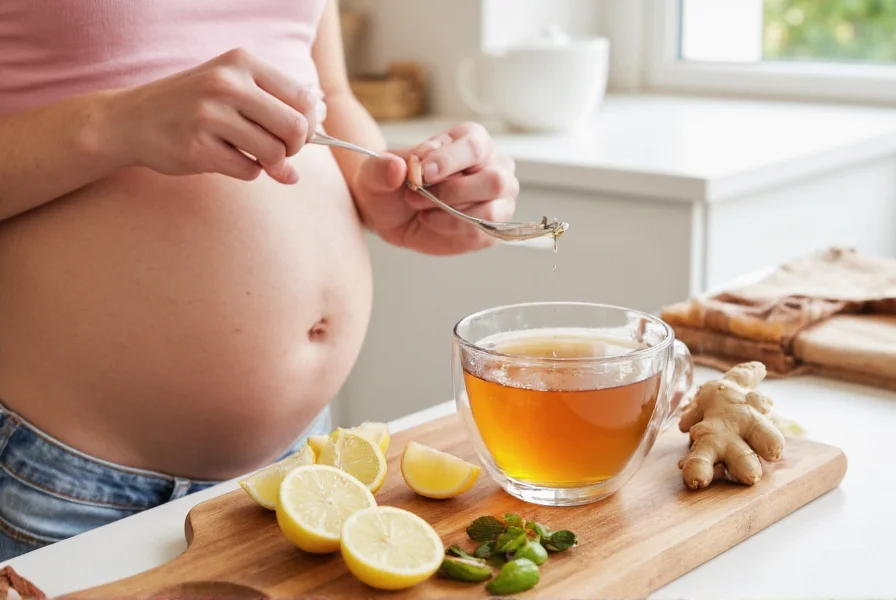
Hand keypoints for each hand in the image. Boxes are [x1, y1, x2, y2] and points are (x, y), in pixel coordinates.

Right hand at [108, 48, 320, 183]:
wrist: (131, 119)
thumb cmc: (193, 105)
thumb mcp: (233, 90)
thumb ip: (276, 110)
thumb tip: (319, 139)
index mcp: (242, 63)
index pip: (304, 99)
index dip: (308, 124)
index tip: (295, 134)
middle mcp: (227, 84)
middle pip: (295, 128)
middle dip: (294, 148)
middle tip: (278, 151)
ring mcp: (210, 115)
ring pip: (274, 154)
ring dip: (270, 163)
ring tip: (251, 155)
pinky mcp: (198, 148)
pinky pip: (248, 171)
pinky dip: (247, 172)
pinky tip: (227, 159)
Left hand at [352, 122, 517, 254]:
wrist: (392, 213)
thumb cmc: (392, 185)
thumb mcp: (375, 173)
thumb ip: (381, 167)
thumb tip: (397, 166)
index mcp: (471, 139)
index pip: (473, 147)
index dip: (448, 162)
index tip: (422, 174)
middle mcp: (493, 165)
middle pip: (493, 180)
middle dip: (451, 192)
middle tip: (416, 196)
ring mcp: (498, 198)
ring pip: (492, 210)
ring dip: (452, 214)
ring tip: (423, 210)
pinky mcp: (492, 225)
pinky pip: (483, 232)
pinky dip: (454, 229)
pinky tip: (433, 222)